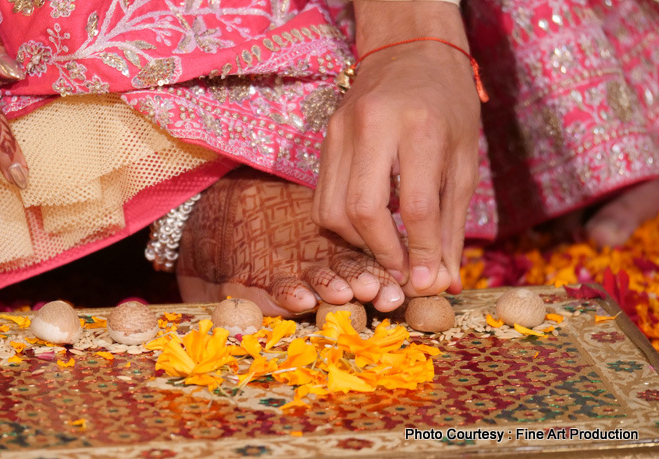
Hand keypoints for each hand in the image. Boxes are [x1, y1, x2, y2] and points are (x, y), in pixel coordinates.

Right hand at [312, 1, 480, 298]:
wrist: (409, 52)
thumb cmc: (448, 105)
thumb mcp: (464, 159)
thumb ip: (451, 222)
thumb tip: (441, 279)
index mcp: (421, 127)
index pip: (416, 206)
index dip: (420, 252)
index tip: (425, 282)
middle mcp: (374, 126)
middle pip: (362, 211)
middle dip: (381, 253)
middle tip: (399, 272)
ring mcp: (341, 131)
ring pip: (332, 209)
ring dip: (357, 242)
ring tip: (384, 248)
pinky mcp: (325, 138)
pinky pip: (322, 197)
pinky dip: (341, 223)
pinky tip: (366, 225)